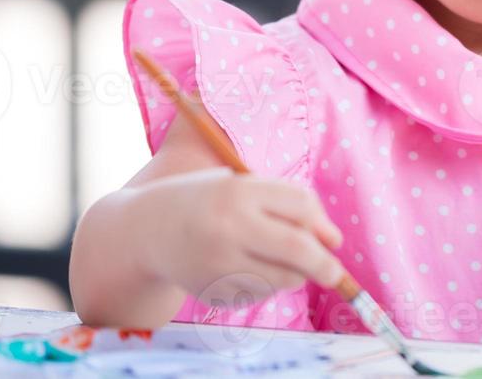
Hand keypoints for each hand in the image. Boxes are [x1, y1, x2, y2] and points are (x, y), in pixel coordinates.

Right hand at [134, 167, 345, 304]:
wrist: (147, 231)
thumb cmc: (209, 202)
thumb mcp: (241, 186)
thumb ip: (287, 204)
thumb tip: (333, 242)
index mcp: (238, 191)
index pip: (301, 205)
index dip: (323, 224)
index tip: (334, 240)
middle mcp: (228, 226)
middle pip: (297, 248)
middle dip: (325, 264)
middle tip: (335, 273)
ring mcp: (218, 263)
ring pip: (282, 278)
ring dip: (294, 275)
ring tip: (273, 261)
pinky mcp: (212, 291)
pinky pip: (259, 294)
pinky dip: (265, 286)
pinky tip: (241, 269)